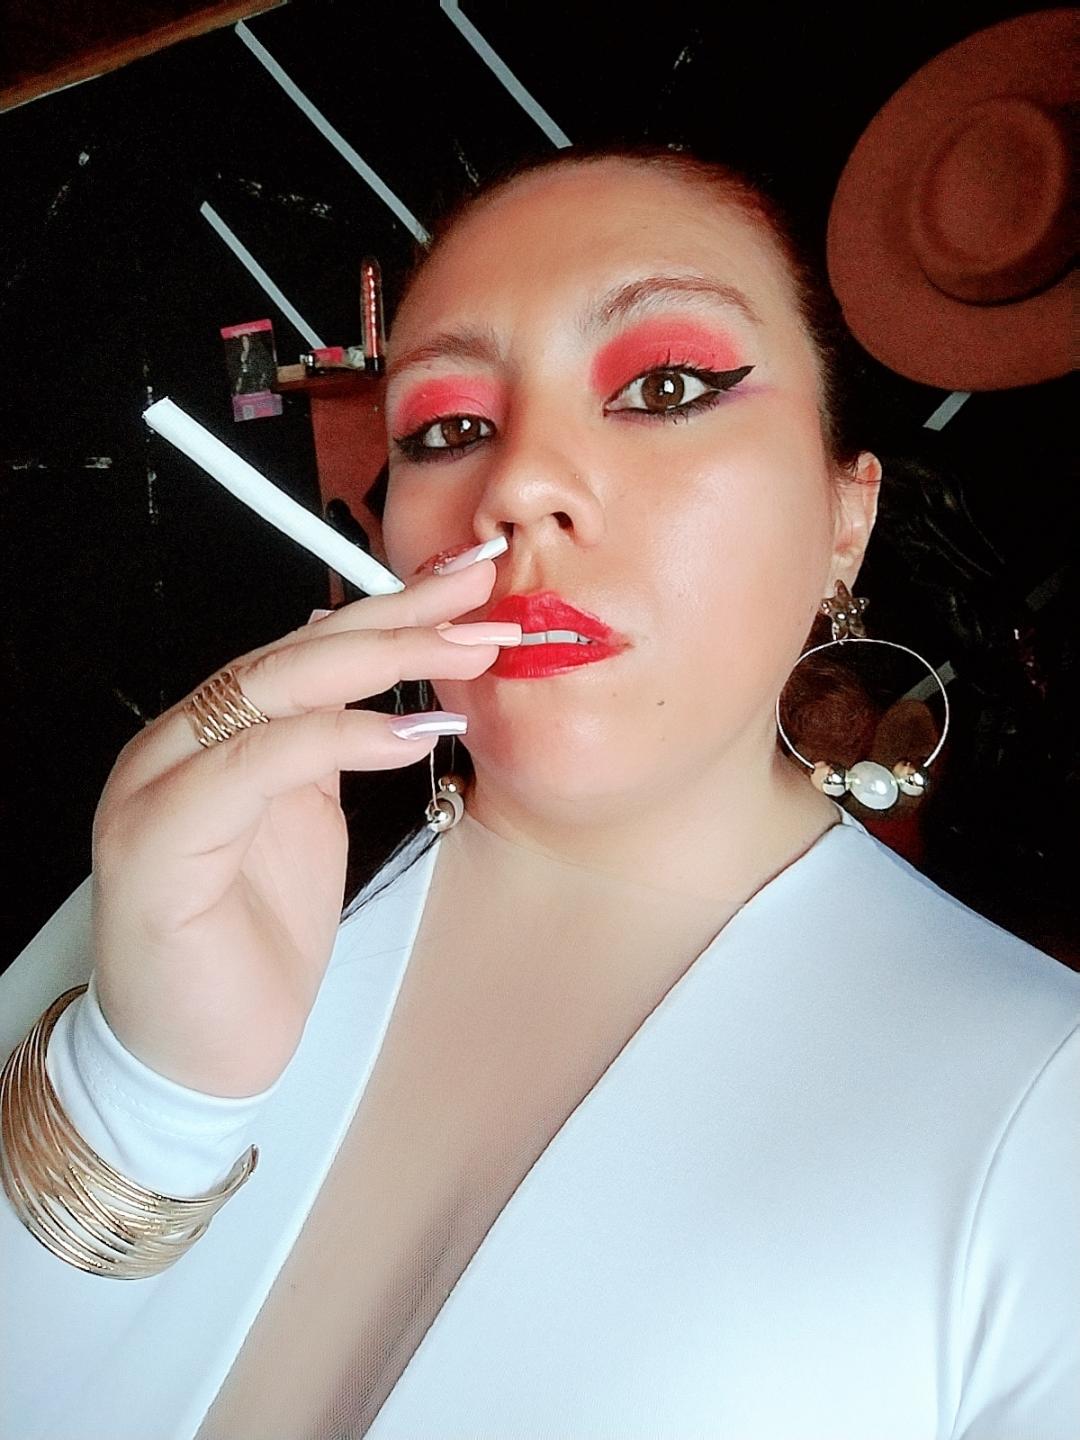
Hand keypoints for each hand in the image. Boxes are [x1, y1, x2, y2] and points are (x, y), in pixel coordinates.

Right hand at [90, 560, 514, 1096]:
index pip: (306, 648)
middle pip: (293, 653)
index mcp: (213, 737)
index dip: (391, 609)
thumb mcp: (307, 825)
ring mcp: (156, 788)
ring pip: (270, 690)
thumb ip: (325, 748)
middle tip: (483, 594)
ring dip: (380, 660)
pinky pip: (250, 765)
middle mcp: (177, 747)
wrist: (198, 1058)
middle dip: (398, 616)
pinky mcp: (156, 843)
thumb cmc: (254, 948)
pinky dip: (333, 738)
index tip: (471, 583)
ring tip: (468, 649)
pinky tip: (408, 733)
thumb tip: (376, 681)